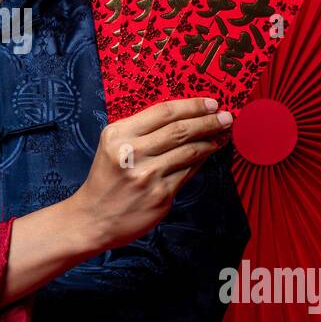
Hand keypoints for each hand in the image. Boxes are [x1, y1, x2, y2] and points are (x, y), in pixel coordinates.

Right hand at [69, 96, 231, 252]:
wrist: (94, 218)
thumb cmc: (107, 179)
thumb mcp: (113, 146)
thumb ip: (141, 131)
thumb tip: (184, 117)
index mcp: (118, 134)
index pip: (163, 112)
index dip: (192, 105)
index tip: (211, 103)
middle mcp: (131, 152)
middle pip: (179, 130)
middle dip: (208, 121)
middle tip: (227, 117)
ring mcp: (147, 175)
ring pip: (189, 151)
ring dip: (211, 140)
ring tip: (223, 134)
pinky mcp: (160, 195)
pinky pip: (188, 172)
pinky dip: (201, 161)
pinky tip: (208, 154)